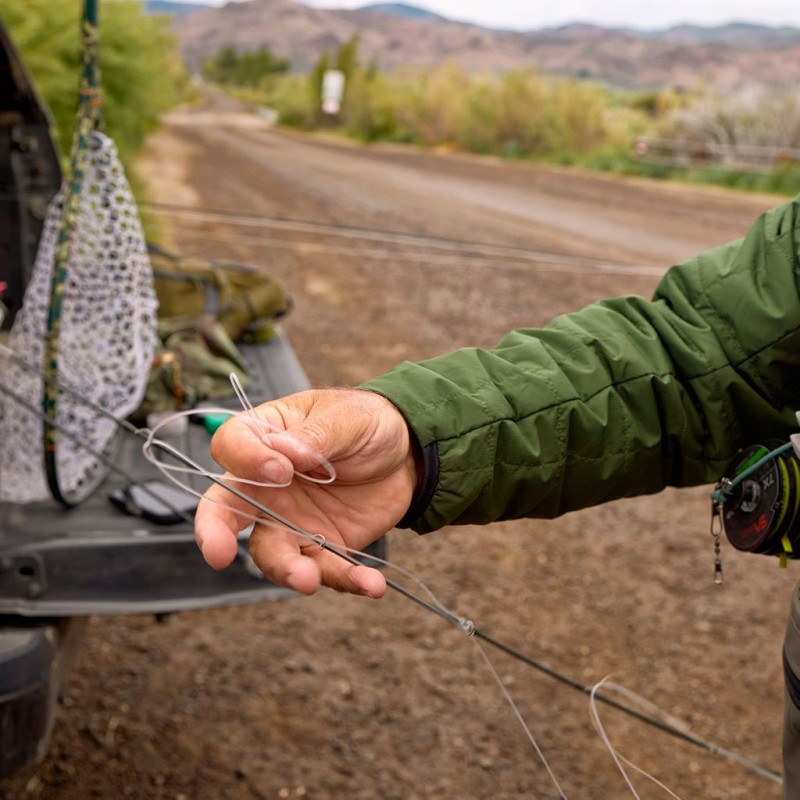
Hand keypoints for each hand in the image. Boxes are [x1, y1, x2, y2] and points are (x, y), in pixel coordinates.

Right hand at [194, 388, 417, 597]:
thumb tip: (283, 453)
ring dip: (287, 570)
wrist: (404, 455)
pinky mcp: (321, 547)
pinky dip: (346, 580)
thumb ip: (315, 435)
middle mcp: (266, 485)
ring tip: (308, 580)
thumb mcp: (347, 418)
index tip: (281, 470)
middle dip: (215, 533)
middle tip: (218, 554)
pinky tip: (371, 583)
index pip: (230, 447)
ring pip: (271, 553)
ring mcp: (290, 520)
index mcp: (265, 438)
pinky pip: (325, 569)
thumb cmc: (365, 423)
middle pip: (225, 510)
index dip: (247, 460)